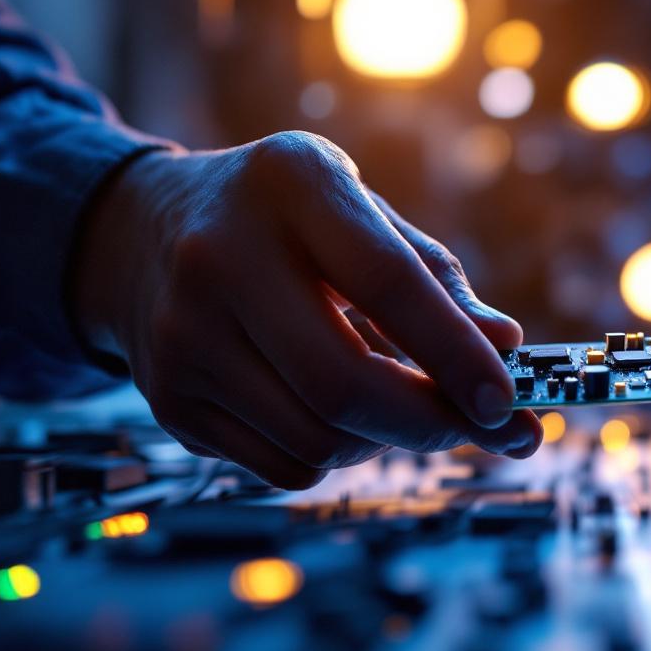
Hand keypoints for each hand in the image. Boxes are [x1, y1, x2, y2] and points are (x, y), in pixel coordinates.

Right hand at [74, 131, 540, 488]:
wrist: (143, 232)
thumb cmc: (288, 223)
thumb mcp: (360, 214)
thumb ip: (434, 278)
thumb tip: (506, 347)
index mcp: (290, 184)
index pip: (388, 282)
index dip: (456, 352)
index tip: (506, 401)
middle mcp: (220, 254)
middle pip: (344, 385)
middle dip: (430, 423)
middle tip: (480, 428)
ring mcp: (181, 333)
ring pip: (319, 440)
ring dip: (385, 440)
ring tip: (396, 401)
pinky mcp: (169, 400)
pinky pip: (285, 467)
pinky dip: (335, 455)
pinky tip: (333, 411)